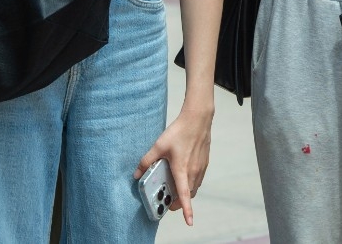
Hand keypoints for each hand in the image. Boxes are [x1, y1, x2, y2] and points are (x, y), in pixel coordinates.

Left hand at [135, 106, 212, 226]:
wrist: (198, 119)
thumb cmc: (180, 131)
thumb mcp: (159, 146)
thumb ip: (146, 161)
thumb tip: (136, 175)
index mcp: (182, 169)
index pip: (185, 195)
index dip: (187, 210)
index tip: (189, 222)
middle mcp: (193, 171)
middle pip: (188, 195)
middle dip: (179, 202)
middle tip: (167, 201)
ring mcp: (200, 168)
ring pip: (194, 188)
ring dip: (185, 193)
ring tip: (174, 188)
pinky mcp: (204, 163)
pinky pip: (198, 180)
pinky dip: (191, 183)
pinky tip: (183, 175)